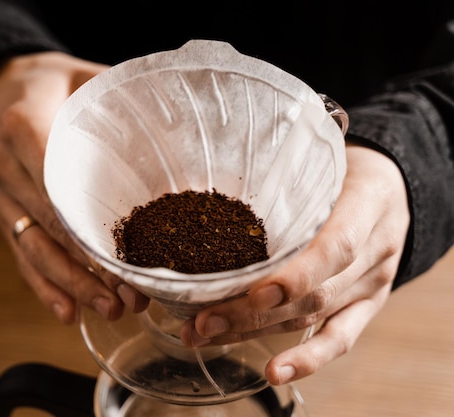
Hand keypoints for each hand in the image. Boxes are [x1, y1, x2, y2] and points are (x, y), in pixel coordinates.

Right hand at [0, 52, 148, 323]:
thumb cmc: (53, 85)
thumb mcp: (84, 78)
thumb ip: (119, 103)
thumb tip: (182, 129)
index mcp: (23, 125)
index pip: (54, 181)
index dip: (85, 223)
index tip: (122, 255)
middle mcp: (5, 165)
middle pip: (48, 226)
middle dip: (88, 267)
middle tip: (128, 297)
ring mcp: (1, 195)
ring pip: (34, 249)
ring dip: (71, 285)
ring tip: (110, 310)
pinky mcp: (5, 215)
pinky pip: (21, 255)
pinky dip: (44, 287)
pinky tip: (68, 312)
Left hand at [180, 143, 409, 383]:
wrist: (394, 188)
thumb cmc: (348, 170)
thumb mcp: (329, 158)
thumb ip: (290, 176)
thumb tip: (217, 180)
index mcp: (368, 204)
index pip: (335, 247)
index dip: (296, 275)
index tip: (253, 292)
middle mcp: (375, 251)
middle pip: (314, 293)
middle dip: (252, 313)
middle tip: (202, 321)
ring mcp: (373, 284)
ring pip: (313, 317)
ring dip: (256, 332)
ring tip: (205, 336)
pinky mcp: (367, 306)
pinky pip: (340, 339)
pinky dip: (307, 360)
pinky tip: (274, 373)